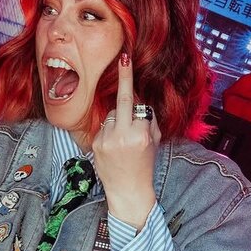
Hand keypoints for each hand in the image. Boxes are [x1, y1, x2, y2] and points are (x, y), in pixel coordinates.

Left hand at [93, 52, 159, 229]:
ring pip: (112, 114)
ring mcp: (107, 140)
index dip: (133, 90)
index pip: (138, 105)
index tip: (125, 60)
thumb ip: (148, 120)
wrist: (128, 191)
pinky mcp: (95, 144)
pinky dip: (109, 130)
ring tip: (123, 139)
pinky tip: (114, 145)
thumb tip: (139, 102)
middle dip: (125, 80)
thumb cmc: (144, 166)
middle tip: (124, 59)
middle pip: (123, 101)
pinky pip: (104, 126)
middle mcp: (123, 135)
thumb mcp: (154, 142)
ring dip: (118, 119)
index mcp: (140, 134)